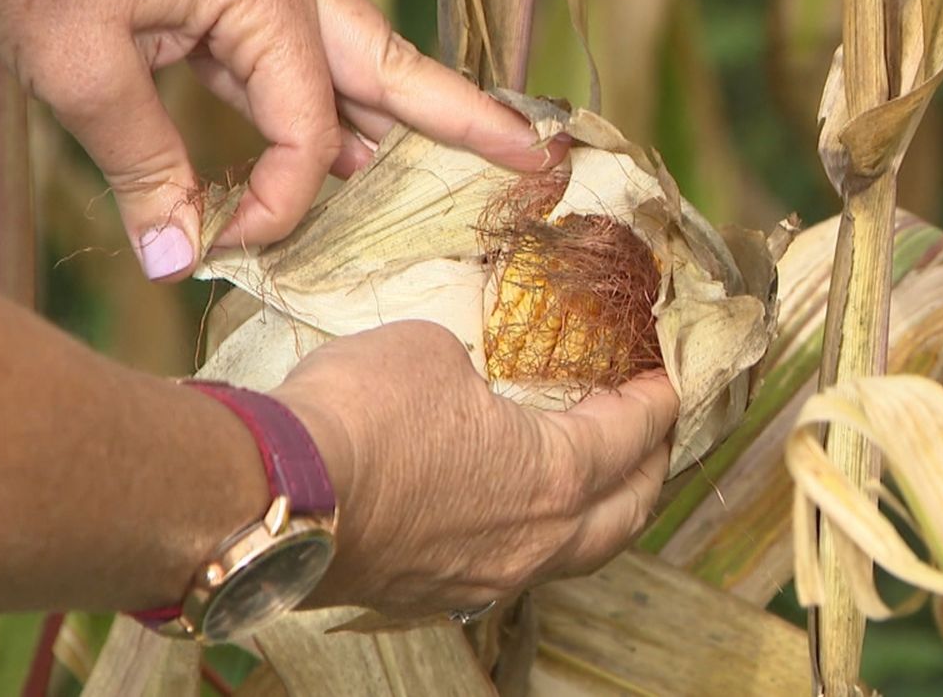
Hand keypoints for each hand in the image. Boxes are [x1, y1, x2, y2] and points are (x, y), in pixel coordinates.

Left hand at [0, 0, 556, 280]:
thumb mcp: (81, 74)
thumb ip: (144, 169)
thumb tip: (179, 260)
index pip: (308, 124)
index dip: (282, 199)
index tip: (229, 240)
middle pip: (392, 63)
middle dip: (463, 117)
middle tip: (532, 157)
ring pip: (355, 58)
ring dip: (397, 116)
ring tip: (465, 163)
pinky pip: (302, 55)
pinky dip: (327, 104)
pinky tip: (347, 146)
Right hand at [272, 322, 678, 617]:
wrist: (274, 495)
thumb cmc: (362, 415)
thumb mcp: (432, 351)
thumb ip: (474, 370)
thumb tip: (465, 385)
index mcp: (555, 479)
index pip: (632, 437)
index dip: (657, 400)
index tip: (668, 375)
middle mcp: (534, 544)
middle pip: (625, 513)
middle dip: (650, 467)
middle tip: (654, 428)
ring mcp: (484, 578)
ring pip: (571, 552)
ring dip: (596, 511)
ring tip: (598, 476)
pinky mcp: (433, 592)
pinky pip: (513, 567)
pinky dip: (537, 534)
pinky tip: (518, 511)